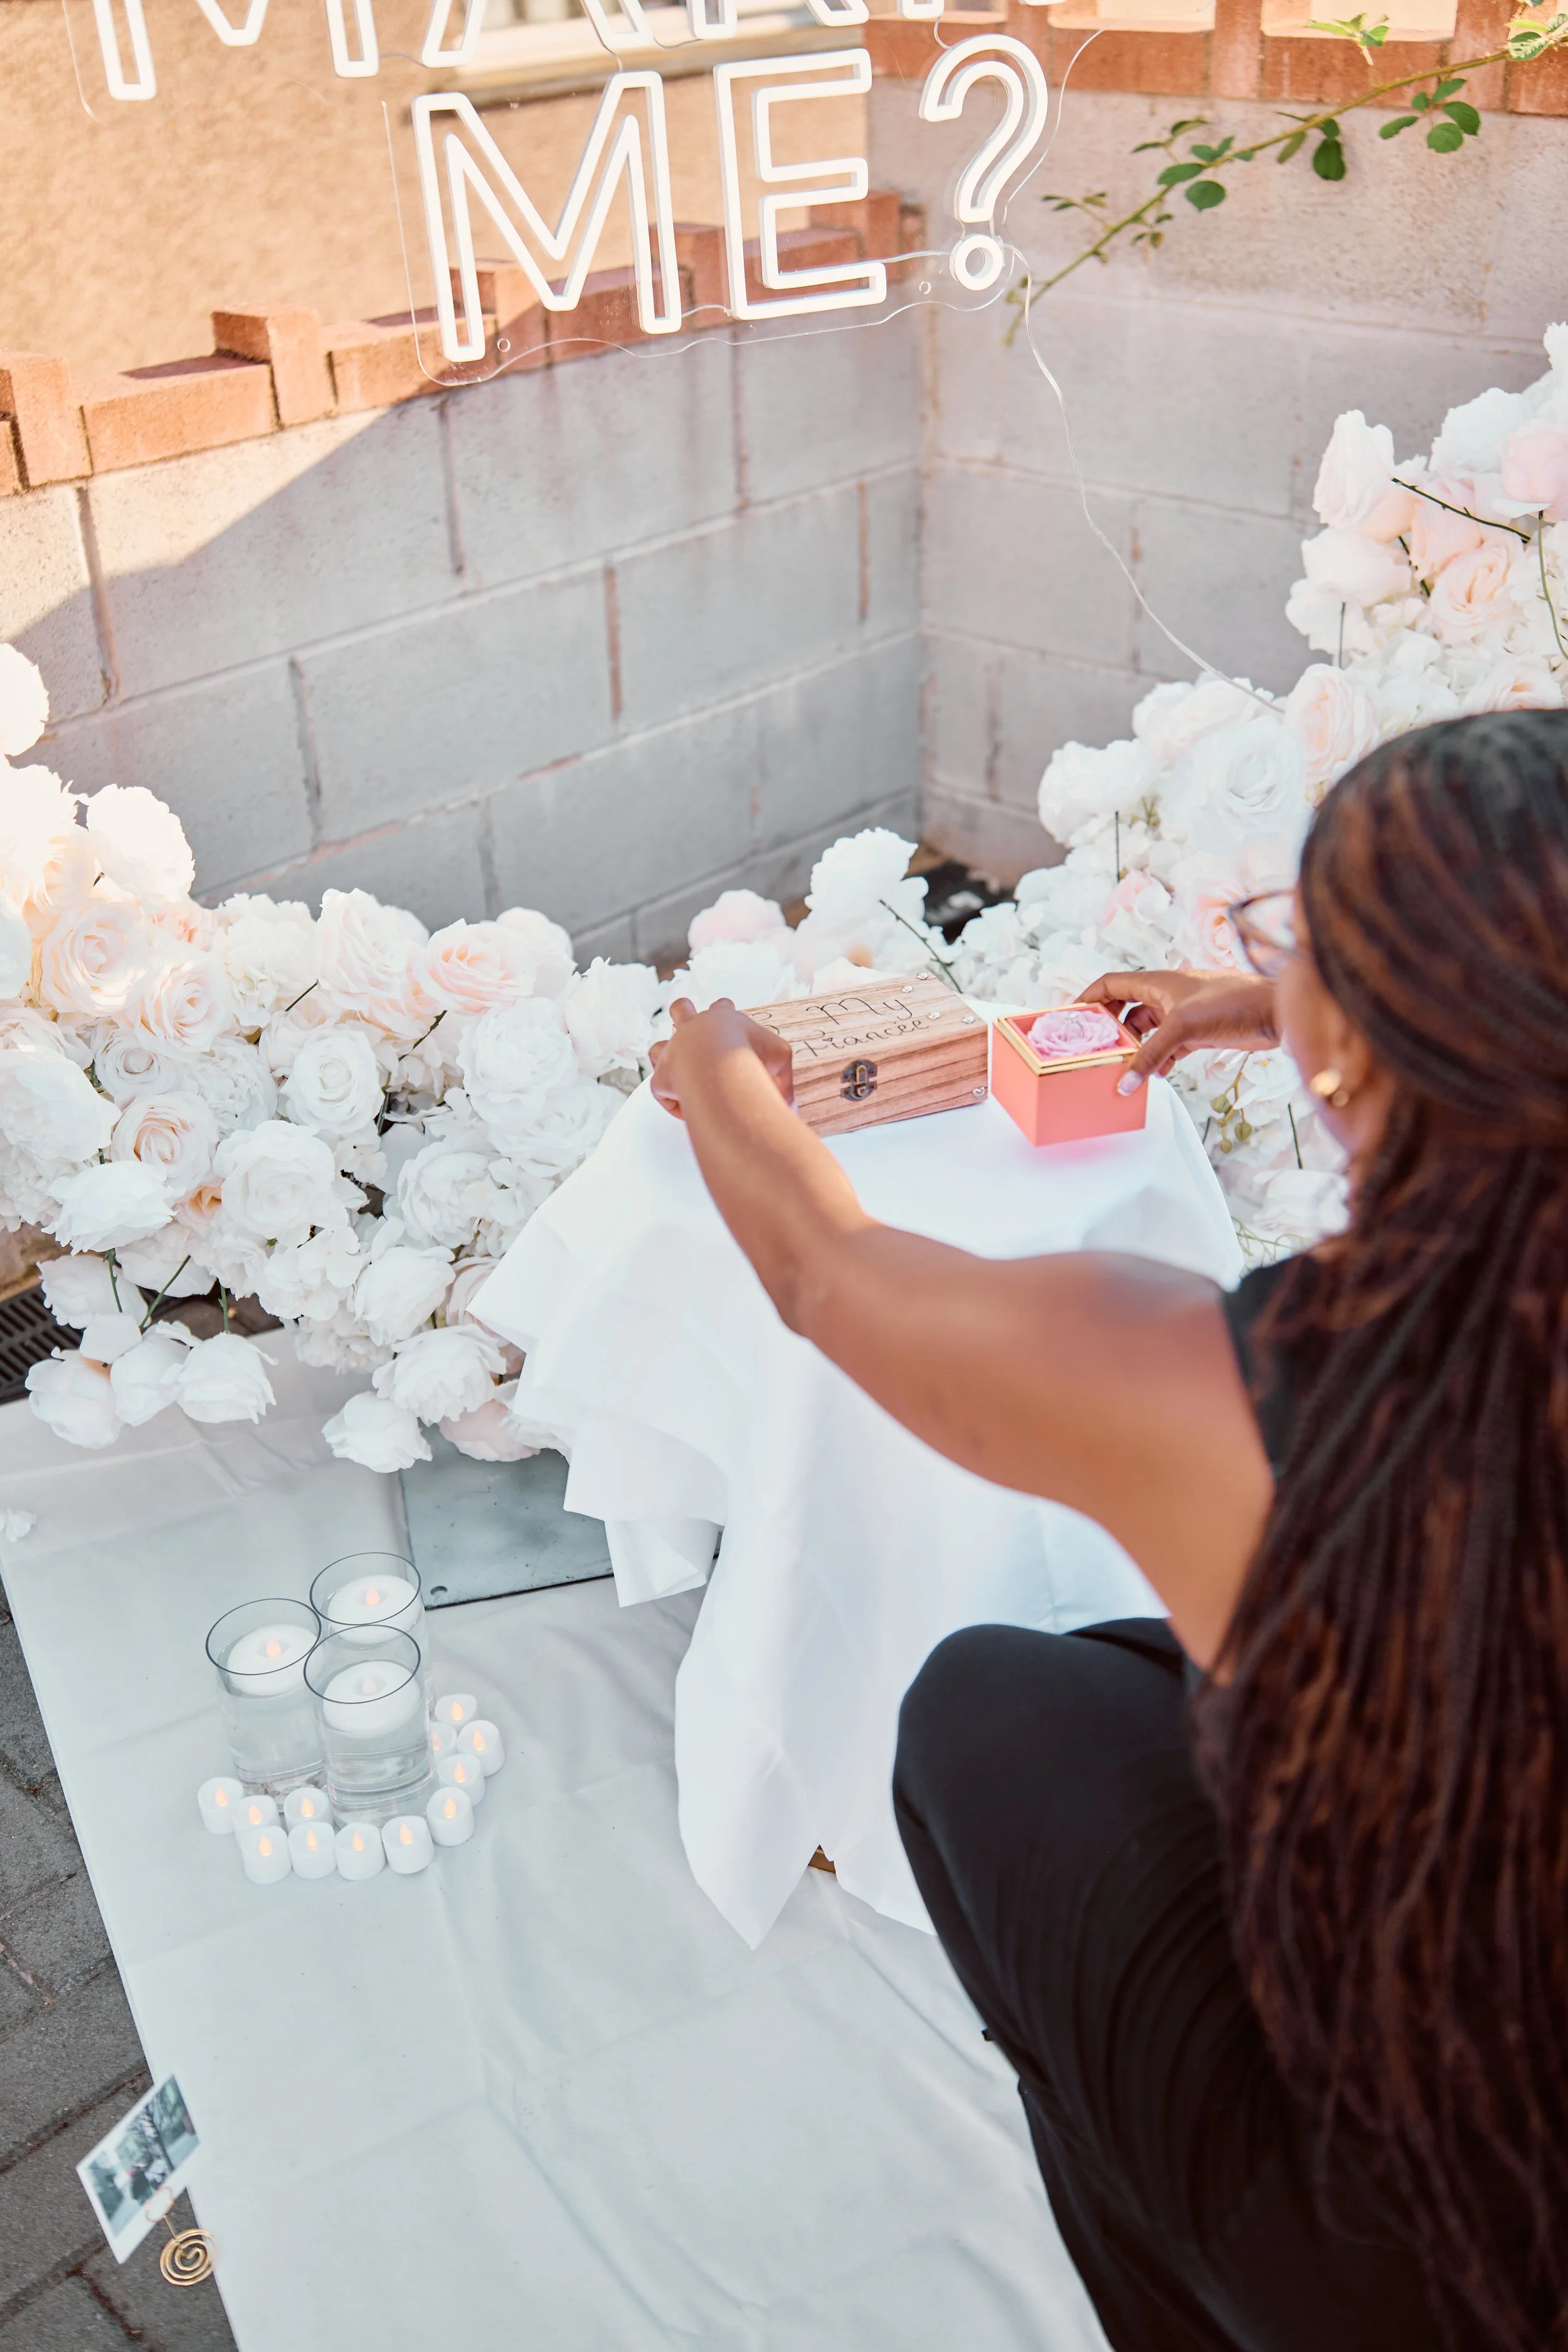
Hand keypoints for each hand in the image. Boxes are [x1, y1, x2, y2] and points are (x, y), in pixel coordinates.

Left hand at [650, 998, 794, 1121]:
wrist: (721, 1069)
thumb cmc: (751, 1057)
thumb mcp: (780, 1058)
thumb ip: (781, 1077)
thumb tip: (788, 1103)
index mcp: (722, 1018)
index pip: (722, 1007)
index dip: (725, 1011)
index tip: (728, 1016)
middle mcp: (692, 1029)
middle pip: (681, 1009)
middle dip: (683, 1012)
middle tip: (688, 1021)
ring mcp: (673, 1052)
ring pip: (658, 1047)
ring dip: (666, 1057)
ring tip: (679, 1070)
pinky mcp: (662, 1078)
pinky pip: (662, 1090)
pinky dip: (673, 1101)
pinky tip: (688, 1110)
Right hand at [1077, 969, 1278, 1093]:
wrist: (1274, 1013)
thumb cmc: (1232, 1003)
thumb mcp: (1183, 1028)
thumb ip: (1150, 1056)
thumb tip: (1124, 1083)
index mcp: (1157, 982)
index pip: (1111, 984)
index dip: (1090, 998)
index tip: (1072, 1018)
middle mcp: (1166, 995)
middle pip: (1125, 1011)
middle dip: (1112, 1032)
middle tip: (1099, 1052)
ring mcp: (1182, 1014)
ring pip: (1147, 1032)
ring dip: (1137, 1051)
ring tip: (1127, 1069)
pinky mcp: (1197, 1032)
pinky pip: (1167, 1046)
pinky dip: (1160, 1060)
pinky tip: (1159, 1075)